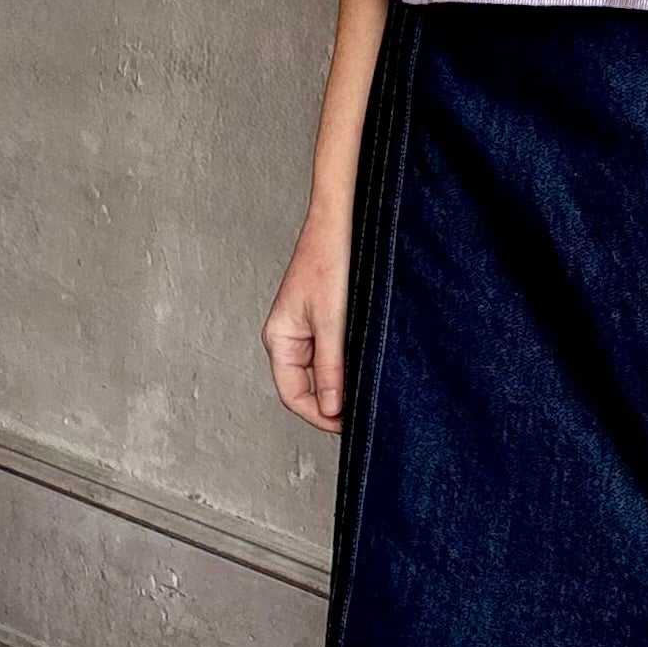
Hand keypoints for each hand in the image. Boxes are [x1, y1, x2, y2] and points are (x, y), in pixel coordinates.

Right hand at [263, 195, 352, 430]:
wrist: (340, 221)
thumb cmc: (329, 261)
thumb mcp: (333, 321)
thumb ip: (332, 367)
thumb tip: (332, 408)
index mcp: (280, 339)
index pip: (294, 395)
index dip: (320, 415)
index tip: (348, 425)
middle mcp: (288, 338)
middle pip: (306, 388)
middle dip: (332, 403)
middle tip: (364, 413)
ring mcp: (305, 329)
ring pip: (322, 373)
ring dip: (341, 384)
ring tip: (368, 391)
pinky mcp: (322, 320)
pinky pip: (332, 354)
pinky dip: (347, 365)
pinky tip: (366, 367)